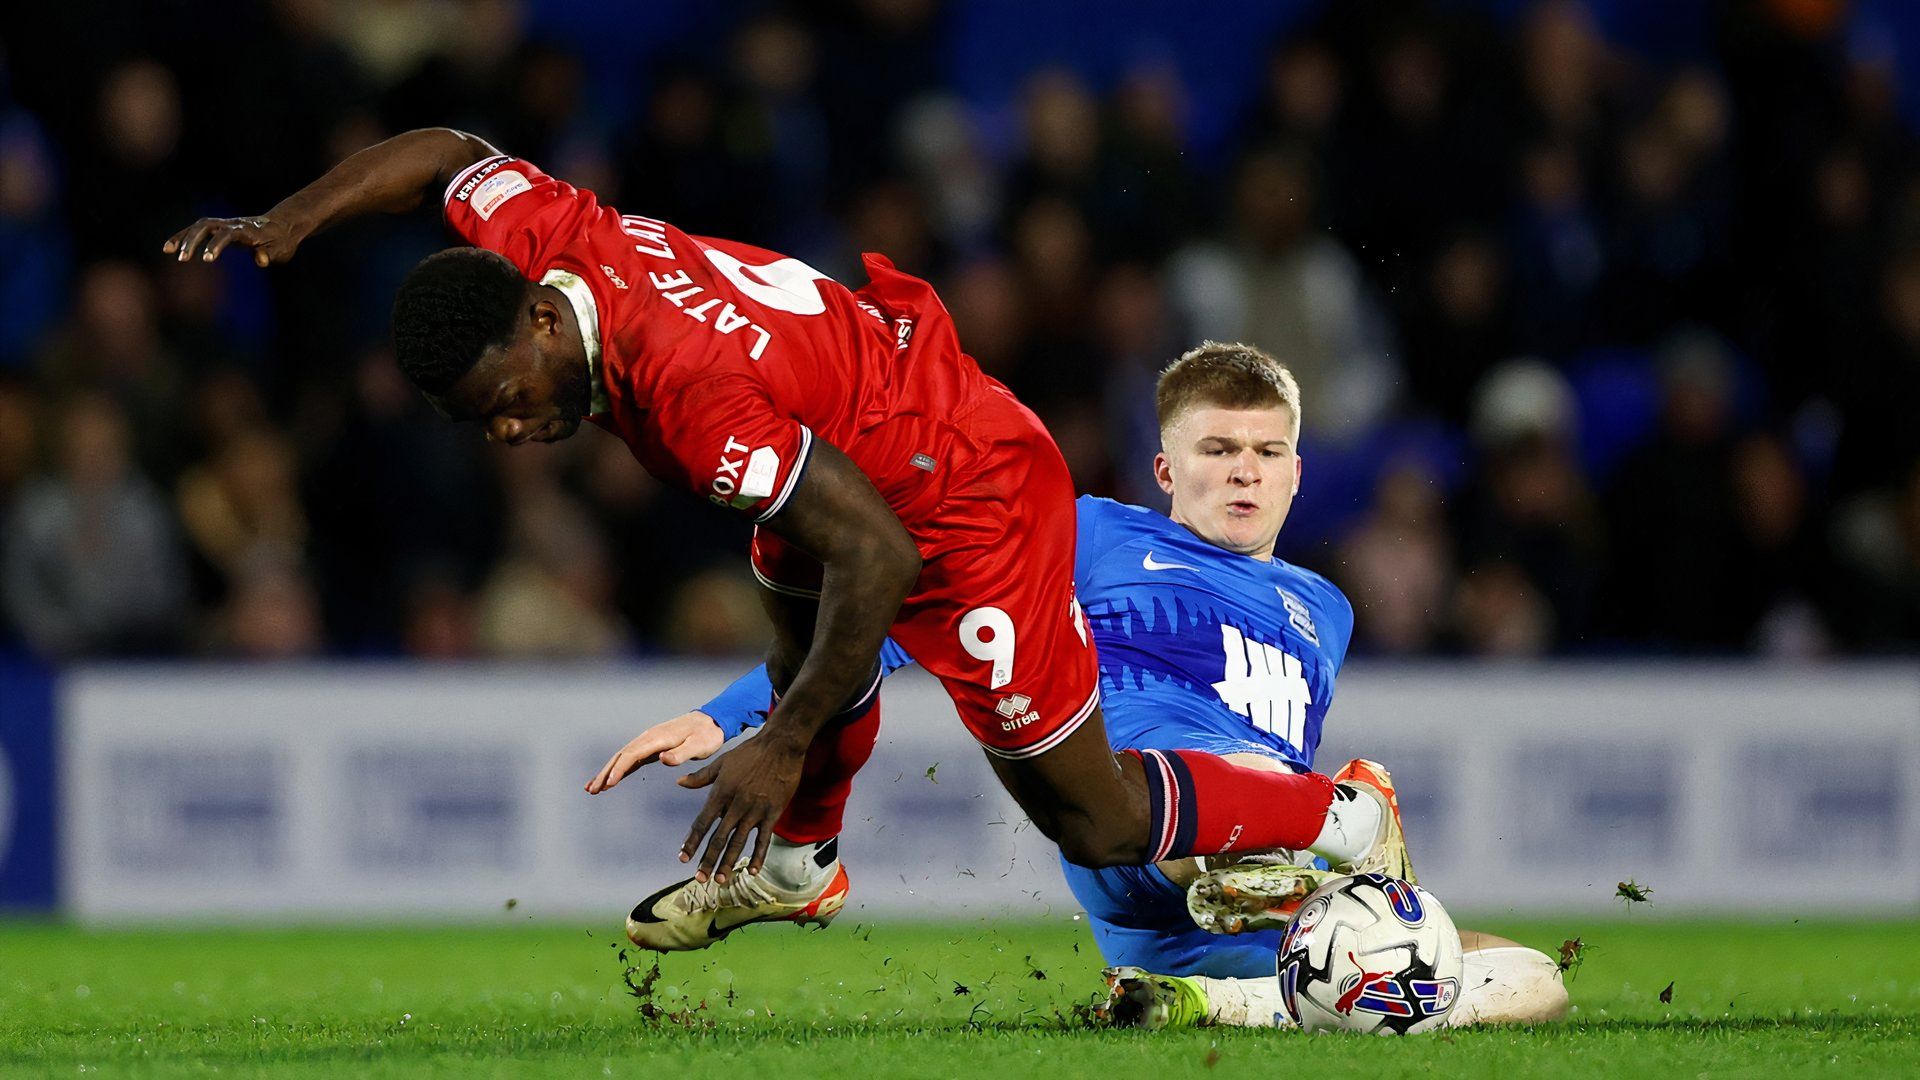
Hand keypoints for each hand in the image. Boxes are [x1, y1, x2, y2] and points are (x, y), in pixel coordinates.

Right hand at [163, 215, 301, 266]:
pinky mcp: (219, 227)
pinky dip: (183, 237)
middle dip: (192, 241)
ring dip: (183, 237)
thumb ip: (270, 255)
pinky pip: (197, 230)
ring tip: (168, 251)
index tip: (207, 259)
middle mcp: (232, 224)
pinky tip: (170, 248)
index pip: (227, 235)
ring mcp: (224, 224)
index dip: (216, 245)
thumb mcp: (281, 251)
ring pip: (198, 226)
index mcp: (247, 230)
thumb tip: (260, 259)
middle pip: (206, 226)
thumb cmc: (282, 242)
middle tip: (183, 259)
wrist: (282, 226)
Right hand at [585, 711, 726, 793]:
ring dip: (607, 772)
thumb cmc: (707, 735)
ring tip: (592, 789)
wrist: (712, 721)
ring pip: (622, 757)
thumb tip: (663, 759)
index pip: (632, 754)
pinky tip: (609, 780)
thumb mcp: (699, 746)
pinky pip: (630, 759)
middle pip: (621, 756)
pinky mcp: (651, 747)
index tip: (609, 783)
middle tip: (591, 790)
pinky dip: (617, 769)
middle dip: (605, 773)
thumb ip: (681, 753)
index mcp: (658, 738)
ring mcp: (648, 742)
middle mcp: (649, 738)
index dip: (619, 769)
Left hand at [676, 733, 806, 884]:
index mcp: (721, 793)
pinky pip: (764, 839)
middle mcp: (736, 804)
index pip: (702, 822)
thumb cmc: (749, 752)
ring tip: (720, 879)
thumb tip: (679, 783)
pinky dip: (758, 856)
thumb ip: (700, 777)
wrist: (780, 745)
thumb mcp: (722, 762)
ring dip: (728, 862)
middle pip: (719, 838)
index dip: (692, 842)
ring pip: (739, 842)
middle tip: (700, 879)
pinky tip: (751, 870)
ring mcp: (755, 810)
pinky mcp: (772, 812)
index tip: (683, 858)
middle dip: (708, 860)